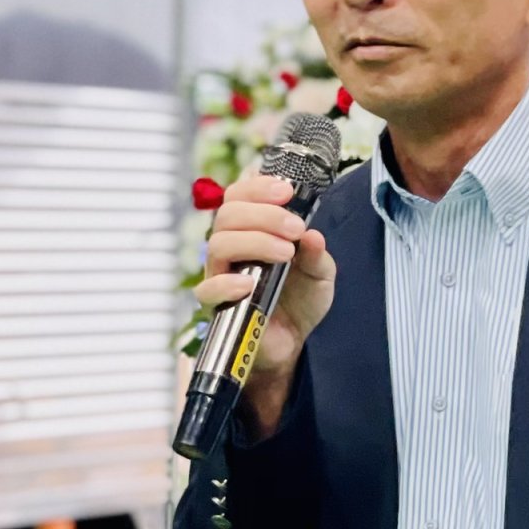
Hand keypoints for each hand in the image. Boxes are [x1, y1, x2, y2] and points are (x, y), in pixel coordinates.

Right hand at [195, 171, 336, 437]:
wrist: (293, 341)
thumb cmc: (299, 299)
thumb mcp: (320, 274)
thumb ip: (317, 255)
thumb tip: (313, 235)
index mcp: (253, 229)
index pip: (240, 195)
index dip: (258, 187)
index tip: (286, 191)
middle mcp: (232, 247)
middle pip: (228, 214)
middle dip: (264, 214)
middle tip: (295, 228)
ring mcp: (222, 274)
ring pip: (218, 243)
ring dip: (254, 242)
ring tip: (285, 253)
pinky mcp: (218, 304)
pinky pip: (207, 289)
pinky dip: (227, 283)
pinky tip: (250, 284)